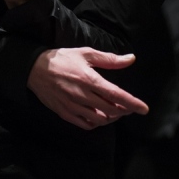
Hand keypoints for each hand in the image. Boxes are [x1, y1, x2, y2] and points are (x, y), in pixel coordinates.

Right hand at [27, 48, 147, 129]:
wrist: (35, 69)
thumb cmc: (62, 59)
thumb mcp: (86, 53)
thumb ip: (110, 59)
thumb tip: (130, 59)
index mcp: (89, 79)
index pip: (116, 95)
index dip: (132, 103)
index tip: (144, 109)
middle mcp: (82, 95)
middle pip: (110, 110)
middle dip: (124, 110)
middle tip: (128, 107)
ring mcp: (73, 106)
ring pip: (99, 120)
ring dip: (111, 118)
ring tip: (115, 111)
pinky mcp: (65, 113)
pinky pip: (85, 124)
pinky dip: (96, 123)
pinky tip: (99, 117)